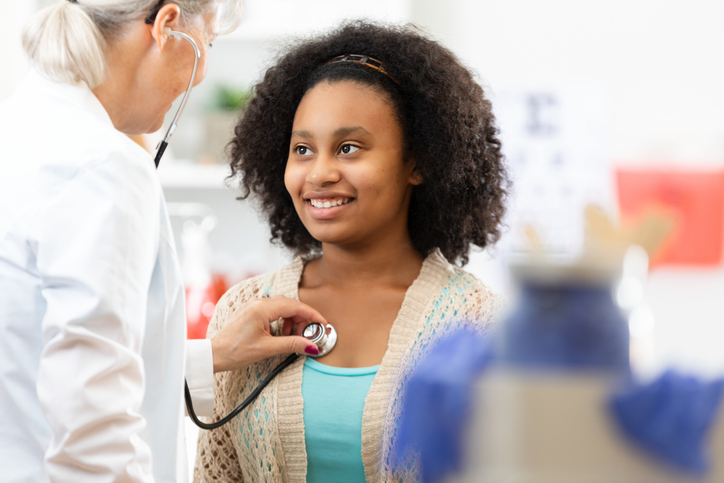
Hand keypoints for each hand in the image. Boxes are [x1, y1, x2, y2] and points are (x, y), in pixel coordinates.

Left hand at [210, 295, 327, 372]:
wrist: (214, 354)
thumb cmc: (235, 351)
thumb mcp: (266, 349)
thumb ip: (291, 345)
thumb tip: (312, 346)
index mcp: (262, 309)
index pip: (295, 306)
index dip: (312, 315)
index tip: (323, 324)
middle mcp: (258, 302)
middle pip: (290, 304)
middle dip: (303, 318)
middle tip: (309, 334)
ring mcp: (253, 305)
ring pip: (282, 306)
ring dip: (292, 319)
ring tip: (293, 336)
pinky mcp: (250, 311)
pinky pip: (272, 310)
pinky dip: (282, 319)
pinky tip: (281, 333)